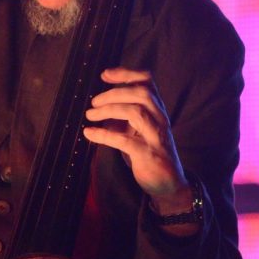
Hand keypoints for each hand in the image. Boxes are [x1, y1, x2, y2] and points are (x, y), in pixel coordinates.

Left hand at [83, 67, 192, 213]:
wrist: (169, 184)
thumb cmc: (149, 153)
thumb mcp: (138, 130)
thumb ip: (124, 116)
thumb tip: (99, 105)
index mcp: (157, 110)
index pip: (147, 82)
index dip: (126, 74)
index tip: (104, 75)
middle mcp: (160, 119)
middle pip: (141, 93)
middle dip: (115, 93)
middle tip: (94, 102)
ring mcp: (156, 137)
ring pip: (136, 112)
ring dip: (109, 110)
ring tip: (91, 115)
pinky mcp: (149, 154)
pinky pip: (125, 140)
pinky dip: (104, 135)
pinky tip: (89, 133)